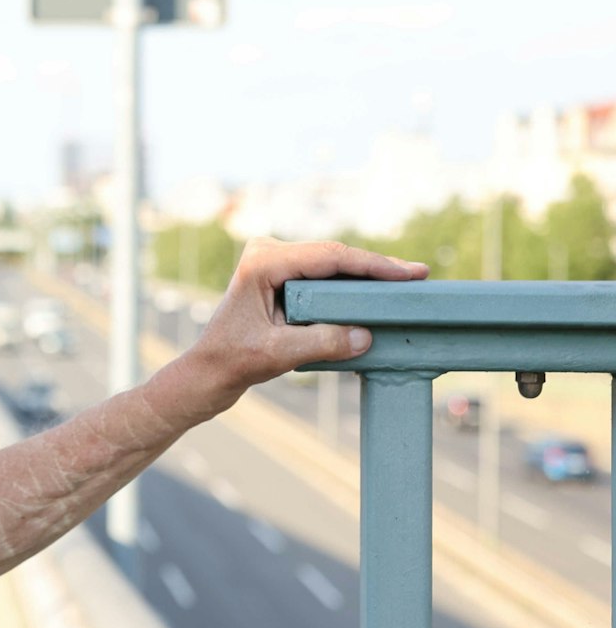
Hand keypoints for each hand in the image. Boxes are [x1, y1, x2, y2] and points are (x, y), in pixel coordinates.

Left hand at [150, 238, 427, 423]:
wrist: (207, 372)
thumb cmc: (233, 361)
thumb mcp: (278, 354)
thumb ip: (322, 342)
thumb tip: (366, 336)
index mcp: (263, 262)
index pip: (330, 257)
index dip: (373, 264)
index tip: (410, 273)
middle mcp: (267, 254)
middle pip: (334, 256)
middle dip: (376, 267)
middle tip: (419, 275)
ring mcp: (273, 264)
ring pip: (331, 265)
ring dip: (366, 275)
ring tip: (406, 283)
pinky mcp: (280, 279)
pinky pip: (324, 277)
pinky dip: (350, 286)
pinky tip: (377, 293)